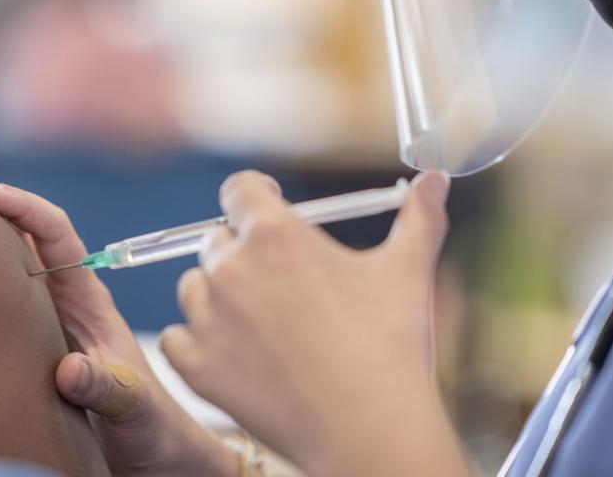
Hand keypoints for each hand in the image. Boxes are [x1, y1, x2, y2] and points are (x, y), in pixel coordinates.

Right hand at [0, 180, 235, 476]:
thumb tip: (67, 371)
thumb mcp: (135, 408)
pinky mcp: (31, 353)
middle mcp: (64, 306)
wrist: (159, 463)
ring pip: (5, 274)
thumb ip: (107, 387)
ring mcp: (46, 327)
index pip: (56, 235)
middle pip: (22, 242)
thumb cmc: (156, 431)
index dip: (22, 206)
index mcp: (89, 301)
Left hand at [161, 171, 470, 476]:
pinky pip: (176, 337)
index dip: (255, 195)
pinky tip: (235, 353)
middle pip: (217, 239)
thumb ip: (419, 216)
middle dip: (244, 252)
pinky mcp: (195, 366)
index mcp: (275, 235)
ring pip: (194, 287)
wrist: (370, 432)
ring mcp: (207, 318)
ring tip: (263, 323)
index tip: (270, 207)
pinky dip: (197, 342)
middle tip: (280, 283)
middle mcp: (231, 268)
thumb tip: (435, 179)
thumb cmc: (390, 348)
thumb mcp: (408, 271)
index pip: (239, 189)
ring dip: (217, 296)